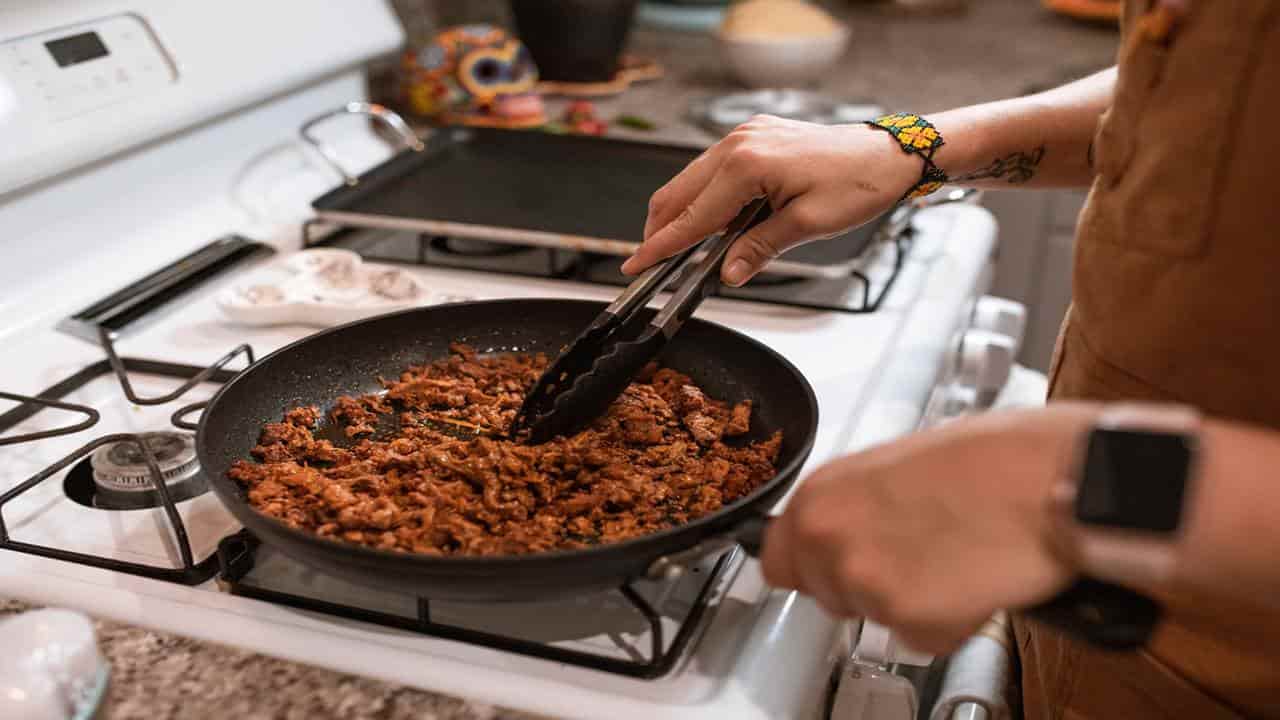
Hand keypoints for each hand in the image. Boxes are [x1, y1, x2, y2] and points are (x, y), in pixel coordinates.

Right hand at [622, 114, 920, 285]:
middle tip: (650, 262)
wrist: (889, 153)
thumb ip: (759, 248)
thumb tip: (728, 273)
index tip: (636, 265)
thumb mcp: (808, 226)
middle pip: (678, 193)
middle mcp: (738, 144)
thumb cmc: (859, 182)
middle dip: (660, 230)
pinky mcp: (754, 137)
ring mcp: (745, 136)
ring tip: (680, 248)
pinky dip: (704, 197)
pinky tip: (713, 221)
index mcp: (747, 165)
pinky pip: (712, 169)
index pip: (691, 216)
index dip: (661, 246)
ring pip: (691, 180)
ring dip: (681, 214)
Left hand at [760, 404, 1098, 653]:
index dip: (812, 566)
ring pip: (875, 616)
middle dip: (868, 585)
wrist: (1049, 478)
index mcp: (822, 492)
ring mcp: (866, 581)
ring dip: (912, 601)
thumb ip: (856, 502)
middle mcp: (830, 537)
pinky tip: (971, 579)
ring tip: (954, 555)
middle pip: (827, 595)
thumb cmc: (991, 459)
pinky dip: (949, 622)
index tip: (831, 567)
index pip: (777, 559)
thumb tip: (847, 528)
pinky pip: (921, 638)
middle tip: (918, 553)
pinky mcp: (909, 618)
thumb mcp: (897, 463)